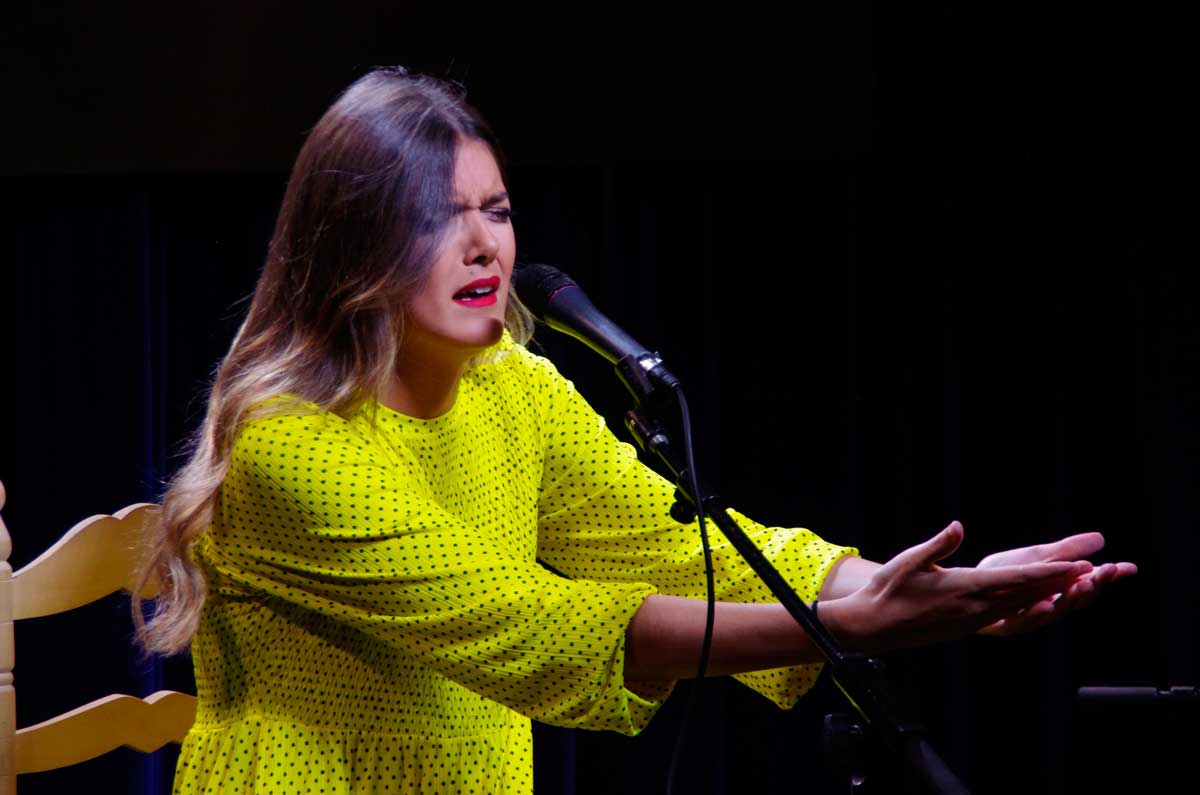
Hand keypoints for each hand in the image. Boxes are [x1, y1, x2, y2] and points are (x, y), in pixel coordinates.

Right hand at [826, 521, 1093, 651]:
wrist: (873, 627)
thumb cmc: (888, 591)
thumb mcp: (909, 561)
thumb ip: (938, 544)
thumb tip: (958, 526)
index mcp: (964, 589)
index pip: (1016, 580)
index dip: (1050, 573)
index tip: (1075, 566)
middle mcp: (975, 608)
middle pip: (1027, 595)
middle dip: (1062, 583)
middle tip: (1093, 573)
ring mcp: (973, 620)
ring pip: (1020, 606)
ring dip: (1049, 595)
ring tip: (1074, 585)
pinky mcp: (967, 625)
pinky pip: (1006, 614)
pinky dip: (1027, 605)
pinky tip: (1037, 601)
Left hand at [974, 532, 1136, 635]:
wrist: (967, 590)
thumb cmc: (1004, 574)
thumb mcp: (1037, 557)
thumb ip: (1067, 551)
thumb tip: (1100, 538)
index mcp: (1058, 588)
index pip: (1089, 582)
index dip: (1108, 577)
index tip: (1128, 567)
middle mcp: (1049, 604)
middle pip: (1076, 598)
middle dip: (1094, 585)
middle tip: (1106, 572)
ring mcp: (1031, 616)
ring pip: (1055, 611)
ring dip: (1070, 599)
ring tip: (1082, 585)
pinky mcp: (1007, 625)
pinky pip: (1023, 621)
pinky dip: (1035, 614)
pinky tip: (1044, 604)